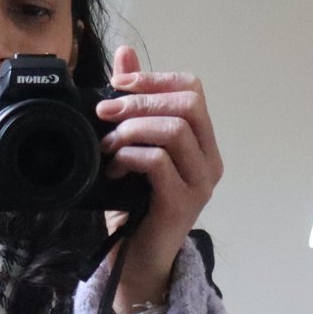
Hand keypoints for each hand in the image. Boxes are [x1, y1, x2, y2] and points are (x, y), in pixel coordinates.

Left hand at [96, 44, 221, 307]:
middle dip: (139, 102)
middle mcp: (209, 159)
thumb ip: (132, 102)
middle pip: (187, 105)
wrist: (135, 260)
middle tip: (104, 111)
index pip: (192, 89)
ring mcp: (200, 183)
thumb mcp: (129, 146)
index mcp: (201, 142)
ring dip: (132, 130)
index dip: (154, 79)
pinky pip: (160, 163)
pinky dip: (130, 157)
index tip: (118, 84)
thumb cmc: (134, 205)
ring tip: (107, 145)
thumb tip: (125, 53)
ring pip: (175, 131)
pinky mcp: (182, 203)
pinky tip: (113, 167)